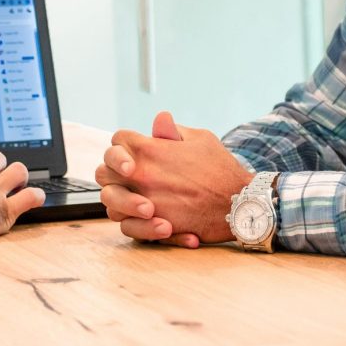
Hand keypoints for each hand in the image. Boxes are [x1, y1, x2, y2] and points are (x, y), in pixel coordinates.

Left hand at [96, 111, 252, 243]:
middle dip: (113, 171)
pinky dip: (131, 223)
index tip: (135, 151)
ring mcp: (145, 200)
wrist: (241, 203)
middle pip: (104, 170)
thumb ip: (172, 130)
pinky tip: (147, 216)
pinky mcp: (153, 224)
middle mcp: (141, 174)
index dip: (124, 145)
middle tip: (129, 176)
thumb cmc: (221, 168)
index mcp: (149, 149)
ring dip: (118, 198)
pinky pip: (126, 225)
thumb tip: (159, 119)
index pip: (118, 140)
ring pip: (109, 200)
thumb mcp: (199, 139)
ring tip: (135, 197)